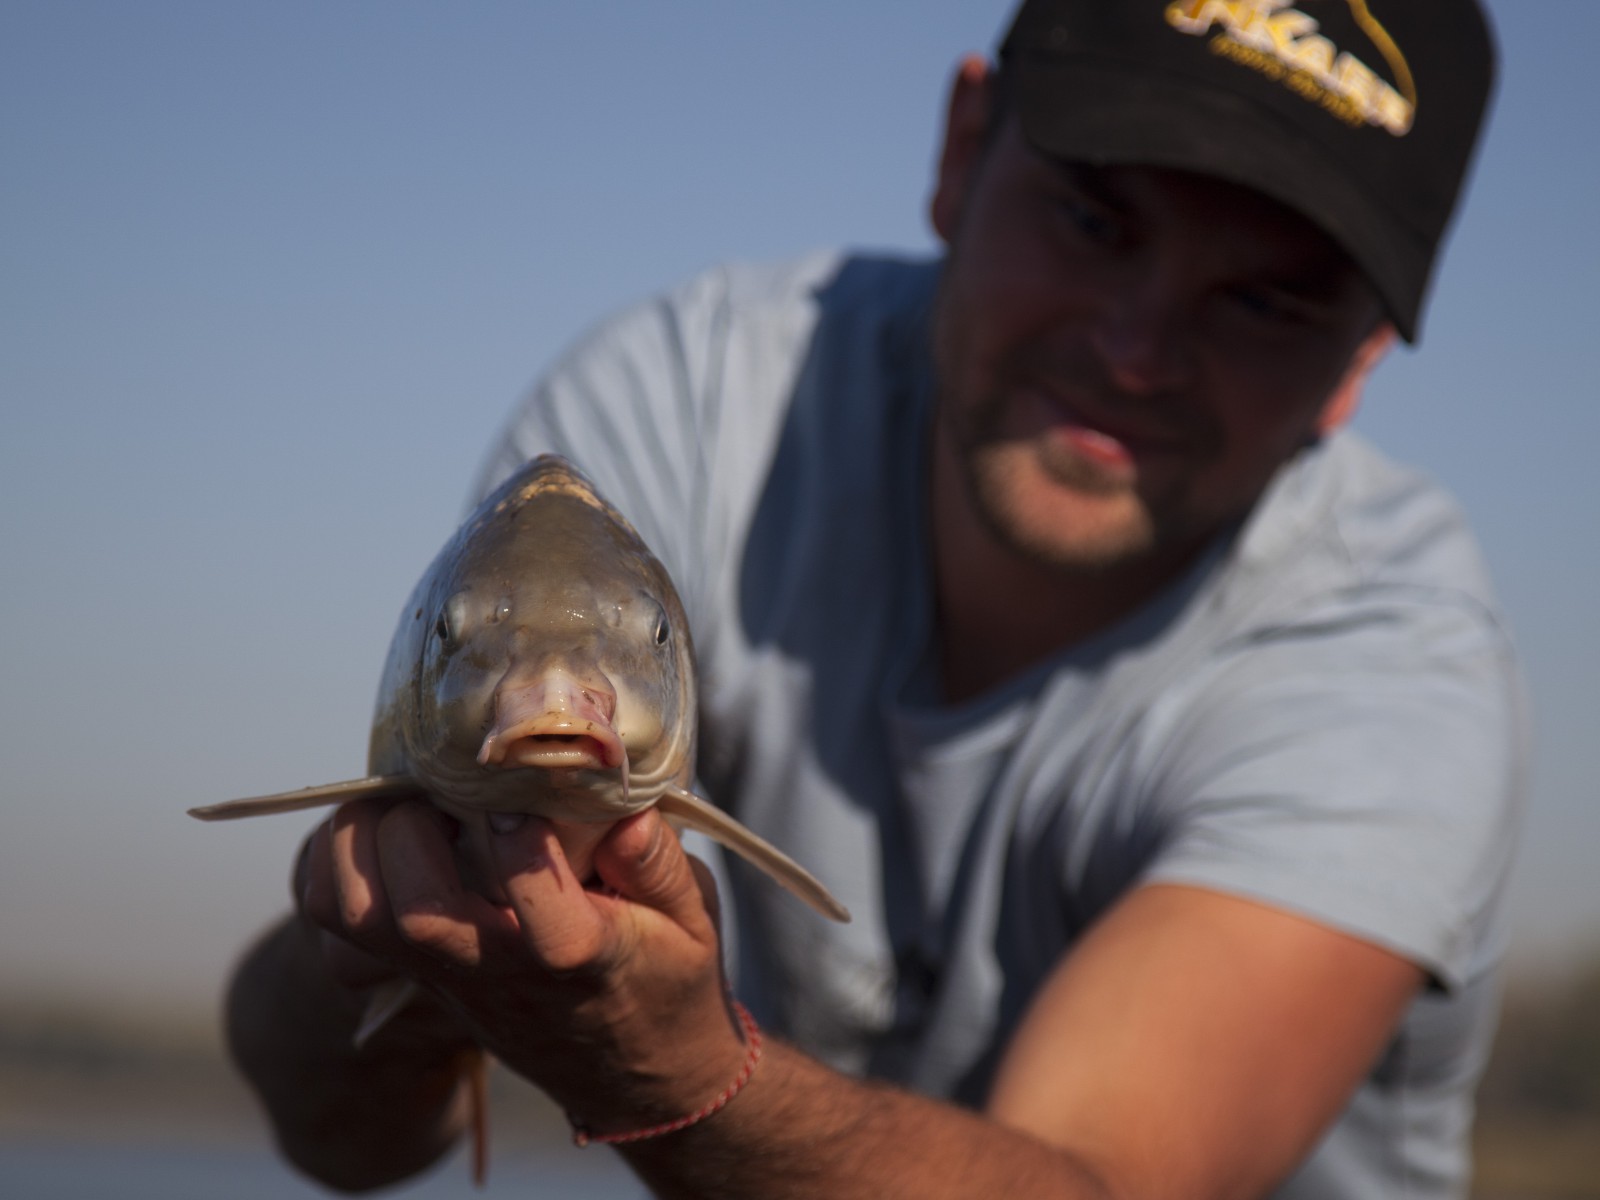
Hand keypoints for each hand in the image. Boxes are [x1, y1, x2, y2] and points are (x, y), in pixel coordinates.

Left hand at [297, 798, 751, 1134]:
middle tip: (442, 784)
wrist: (635, 1074)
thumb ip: (660, 866)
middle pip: (417, 914)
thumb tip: (625, 815)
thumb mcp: (693, 921)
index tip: (523, 794)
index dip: (523, 845)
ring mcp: (449, 975)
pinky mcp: (418, 974)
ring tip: (402, 801)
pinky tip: (382, 832)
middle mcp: (500, 971)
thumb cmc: (666, 978)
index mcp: (581, 957)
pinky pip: (337, 927)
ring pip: (359, 918)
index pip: (542, 919)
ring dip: (360, 845)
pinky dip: (334, 870)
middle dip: (415, 828)